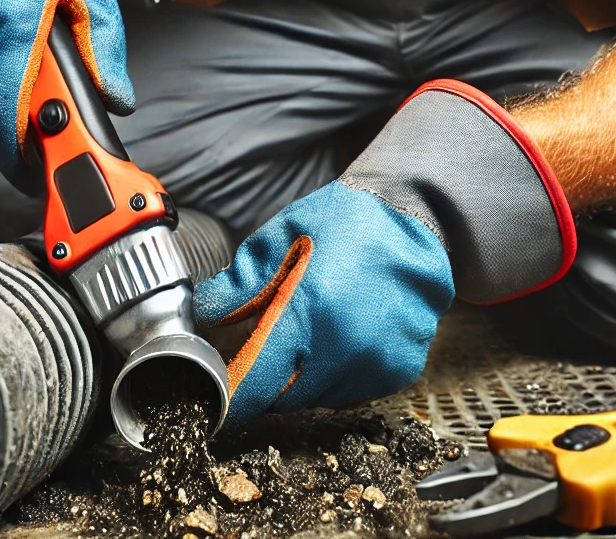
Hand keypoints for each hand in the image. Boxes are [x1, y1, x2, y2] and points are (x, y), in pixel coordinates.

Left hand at [193, 180, 454, 423]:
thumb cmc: (343, 221)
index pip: (254, 386)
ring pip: (318, 399)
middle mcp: (346, 348)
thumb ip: (237, 285)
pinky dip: (337, 375)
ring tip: (307, 333)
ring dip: (302, 379)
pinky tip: (338, 337)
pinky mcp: (400, 370)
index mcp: (309, 313)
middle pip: (283, 399)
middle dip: (265, 380)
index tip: (216, 394)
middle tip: (263, 346)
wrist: (412, 216)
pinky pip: (353, 391)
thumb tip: (203, 318)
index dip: (231, 396)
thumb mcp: (278, 239)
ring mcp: (377, 363)